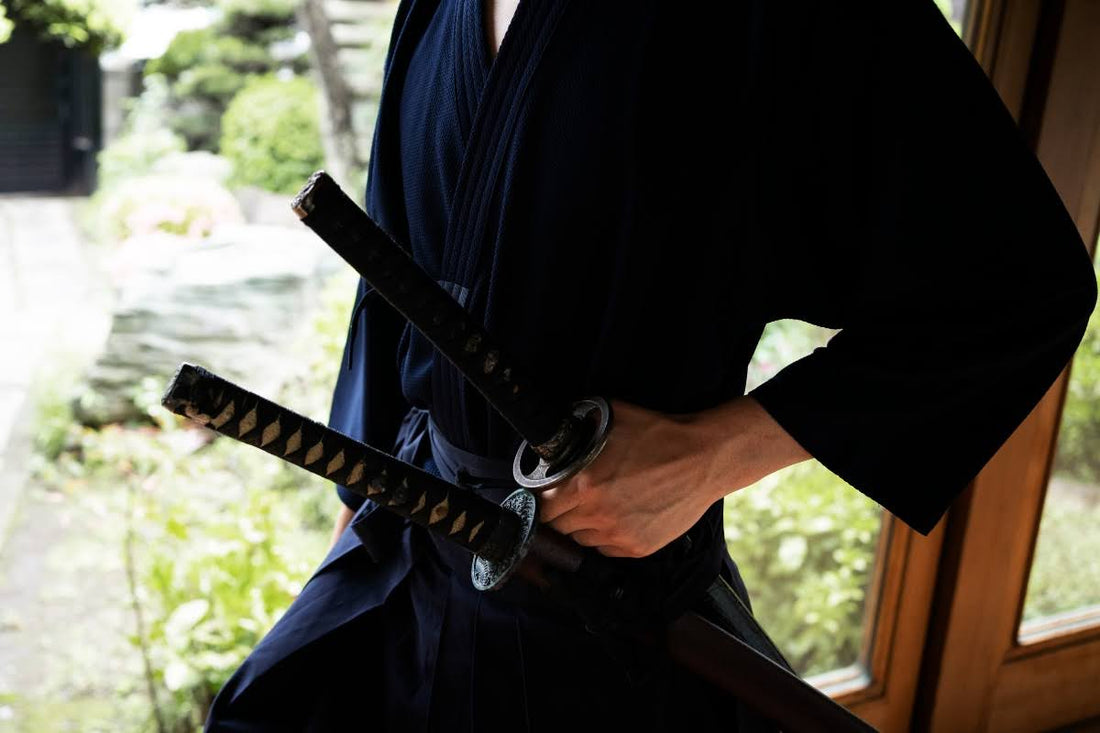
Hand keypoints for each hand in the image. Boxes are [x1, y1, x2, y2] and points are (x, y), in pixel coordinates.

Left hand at [539, 399, 729, 557]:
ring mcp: (619, 535)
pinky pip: (606, 548)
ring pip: (582, 539)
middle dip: (561, 511)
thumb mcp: (611, 418)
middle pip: (558, 526)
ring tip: (601, 503)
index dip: (543, 499)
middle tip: (575, 496)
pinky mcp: (638, 548)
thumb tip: (555, 432)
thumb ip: (577, 429)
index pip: (542, 507)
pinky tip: (620, 513)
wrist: (704, 458)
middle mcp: (598, 515)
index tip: (549, 492)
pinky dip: (607, 535)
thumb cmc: (659, 434)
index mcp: (585, 485)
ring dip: (584, 524)